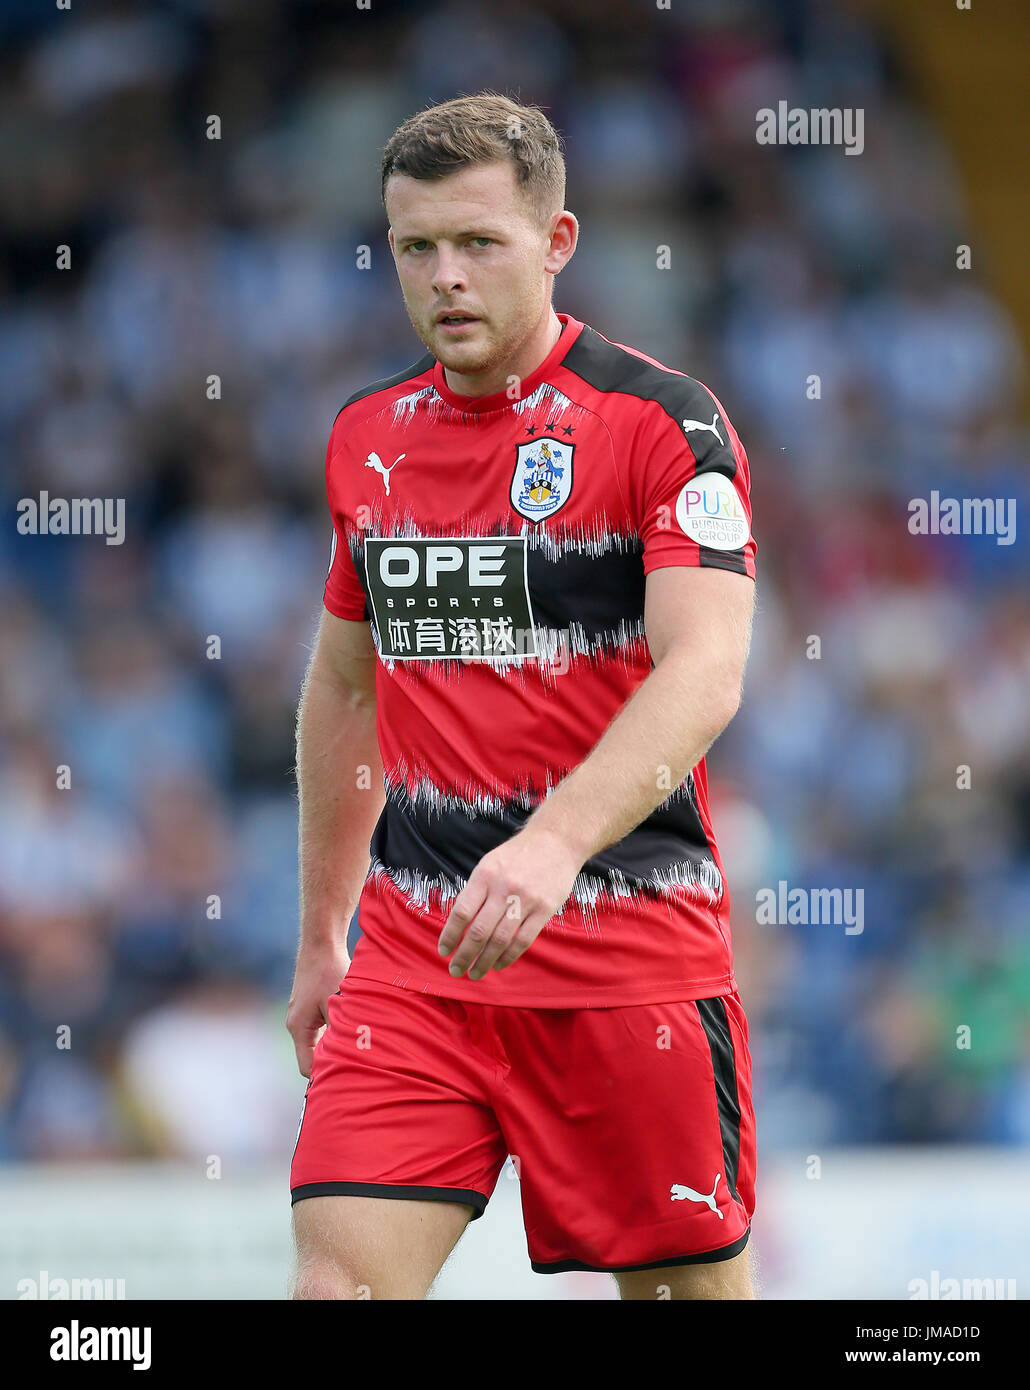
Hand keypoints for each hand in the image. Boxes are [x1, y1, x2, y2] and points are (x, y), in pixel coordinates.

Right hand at [285, 939, 350, 1076]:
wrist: (321, 942)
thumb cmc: (330, 971)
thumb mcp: (339, 1004)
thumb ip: (340, 1032)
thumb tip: (349, 1056)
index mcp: (299, 1028)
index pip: (307, 1067)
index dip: (325, 1076)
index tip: (347, 1078)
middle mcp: (296, 1024)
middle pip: (312, 1056)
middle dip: (331, 1062)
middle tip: (356, 1067)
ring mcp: (302, 1014)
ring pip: (318, 1042)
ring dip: (334, 1045)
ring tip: (356, 1049)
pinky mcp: (309, 1005)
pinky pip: (320, 1028)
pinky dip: (334, 1032)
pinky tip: (351, 1028)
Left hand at [437, 825, 583, 979]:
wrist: (555, 841)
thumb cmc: (516, 855)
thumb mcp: (489, 864)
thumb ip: (475, 892)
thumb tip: (457, 924)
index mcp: (485, 875)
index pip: (462, 912)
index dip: (450, 935)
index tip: (443, 951)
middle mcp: (504, 888)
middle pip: (480, 931)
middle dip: (465, 955)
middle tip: (456, 971)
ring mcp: (526, 900)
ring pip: (501, 940)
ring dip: (485, 961)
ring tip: (475, 973)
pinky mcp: (545, 909)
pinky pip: (524, 940)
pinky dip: (508, 956)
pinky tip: (498, 965)